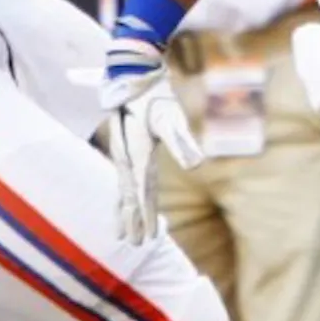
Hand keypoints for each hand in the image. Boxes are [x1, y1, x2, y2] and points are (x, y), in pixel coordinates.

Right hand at [98, 34, 202, 243]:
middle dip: (133, 220)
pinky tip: (124, 202)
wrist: (134, 75)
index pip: (142, 192)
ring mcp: (123, 152)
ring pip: (123, 189)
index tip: (148, 237)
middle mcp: (126, 157)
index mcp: (138, 154)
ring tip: (121, 233)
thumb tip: (198, 164)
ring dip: (124, 211)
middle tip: (135, 245)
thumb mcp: (172, 116)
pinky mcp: (125, 147)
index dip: (146, 215)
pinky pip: (123, 179)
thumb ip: (183, 141)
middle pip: (129, 196)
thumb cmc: (155, 95)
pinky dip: (123, 195)